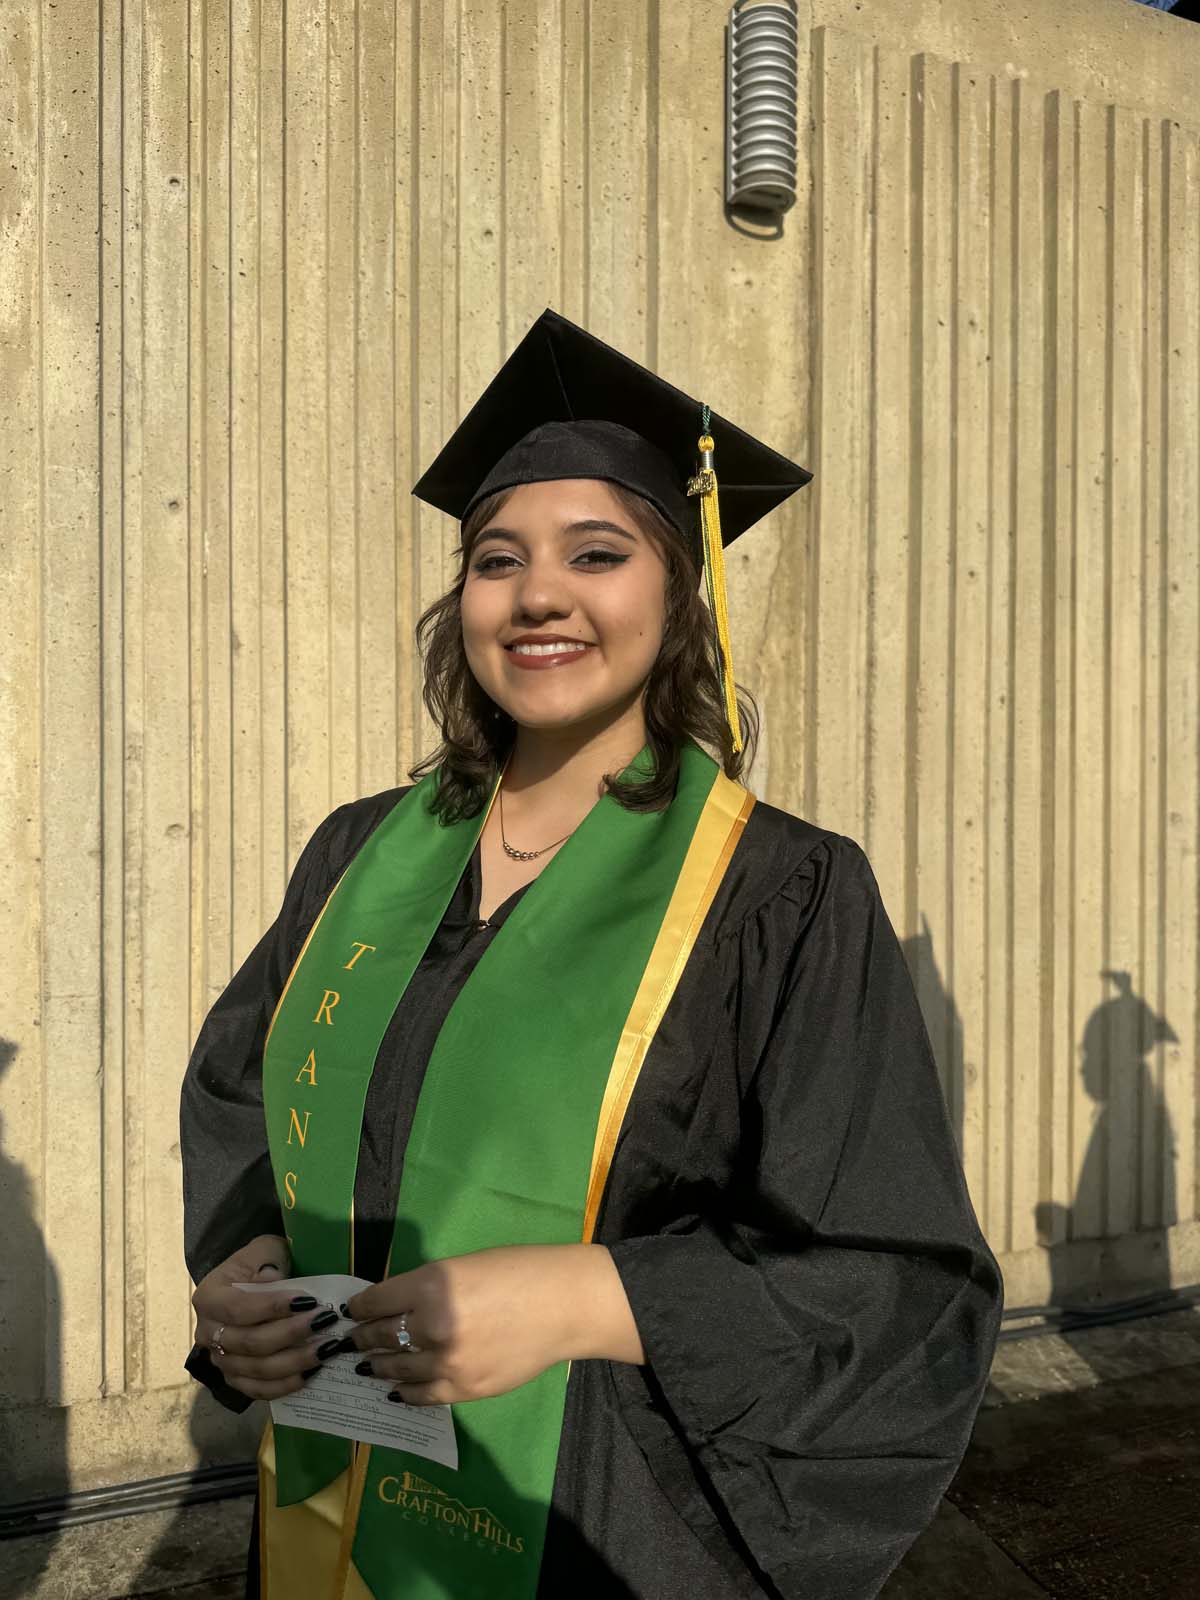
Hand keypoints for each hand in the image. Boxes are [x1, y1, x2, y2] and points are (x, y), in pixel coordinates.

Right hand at [190, 1234, 343, 1399]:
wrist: (247, 1282)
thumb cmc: (258, 1265)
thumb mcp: (262, 1251)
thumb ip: (267, 1261)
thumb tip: (272, 1279)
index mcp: (209, 1298)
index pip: (239, 1308)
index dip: (273, 1307)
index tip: (308, 1301)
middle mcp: (208, 1333)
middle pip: (251, 1343)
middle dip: (292, 1334)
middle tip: (326, 1322)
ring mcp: (219, 1360)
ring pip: (257, 1370)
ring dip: (295, 1361)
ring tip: (326, 1348)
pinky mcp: (234, 1378)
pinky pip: (258, 1390)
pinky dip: (285, 1385)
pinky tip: (311, 1372)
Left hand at [345, 1243, 643, 1405]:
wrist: (565, 1305)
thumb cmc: (518, 1272)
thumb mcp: (463, 1266)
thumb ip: (426, 1287)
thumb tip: (393, 1305)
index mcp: (431, 1285)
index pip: (376, 1301)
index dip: (359, 1307)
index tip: (351, 1311)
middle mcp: (433, 1325)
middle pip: (381, 1336)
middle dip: (363, 1337)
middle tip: (353, 1339)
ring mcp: (448, 1362)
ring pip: (396, 1369)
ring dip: (377, 1365)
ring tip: (368, 1364)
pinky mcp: (465, 1389)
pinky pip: (423, 1395)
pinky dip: (404, 1392)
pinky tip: (395, 1388)